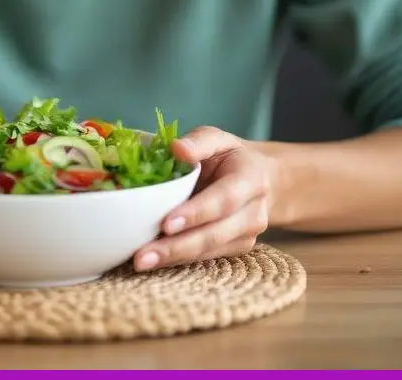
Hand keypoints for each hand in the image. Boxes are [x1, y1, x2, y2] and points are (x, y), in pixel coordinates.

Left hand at [133, 126, 278, 271]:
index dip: (196, 213)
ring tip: (141, 262)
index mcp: (250, 180)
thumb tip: (176, 148)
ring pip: (208, 250)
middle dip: (177, 246)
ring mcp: (246, 235)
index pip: (223, 200)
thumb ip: (199, 142)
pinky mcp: (235, 249)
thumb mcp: (218, 138)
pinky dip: (178, 260)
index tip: (167, 223)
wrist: (260, 179)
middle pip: (214, 234)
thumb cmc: (229, 156)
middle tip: (141, 256)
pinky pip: (205, 257)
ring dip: (173, 258)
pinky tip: (154, 260)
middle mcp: (253, 213)